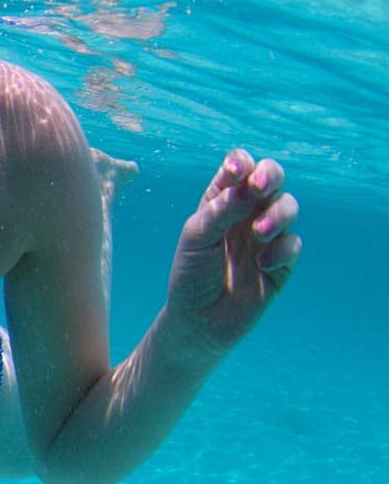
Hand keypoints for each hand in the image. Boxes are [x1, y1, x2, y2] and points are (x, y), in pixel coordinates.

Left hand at [163, 149, 299, 359]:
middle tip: (260, 186)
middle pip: (270, 179)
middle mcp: (246, 214)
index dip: (242, 163)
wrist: (199, 321)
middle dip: (271, 175)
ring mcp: (266, 236)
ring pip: (287, 207)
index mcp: (221, 201)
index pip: (238, 169)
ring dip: (278, 214)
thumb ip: (220, 210)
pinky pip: (293, 243)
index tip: (238, 171)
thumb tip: (249, 187)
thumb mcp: (197, 238)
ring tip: (259, 233)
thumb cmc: (191, 275)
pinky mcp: (282, 262)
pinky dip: (281, 250)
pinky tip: (261, 265)